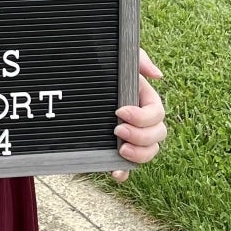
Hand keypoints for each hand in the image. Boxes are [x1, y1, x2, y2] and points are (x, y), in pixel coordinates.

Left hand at [111, 49, 166, 181]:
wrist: (73, 76)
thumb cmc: (100, 64)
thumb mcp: (116, 56)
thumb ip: (138, 59)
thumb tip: (157, 75)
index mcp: (143, 100)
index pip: (157, 114)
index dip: (143, 117)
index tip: (120, 111)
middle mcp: (140, 120)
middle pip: (157, 136)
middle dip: (141, 137)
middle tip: (118, 130)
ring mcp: (129, 135)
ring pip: (148, 152)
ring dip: (139, 155)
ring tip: (120, 150)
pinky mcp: (115, 148)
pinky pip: (127, 166)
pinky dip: (125, 172)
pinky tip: (116, 174)